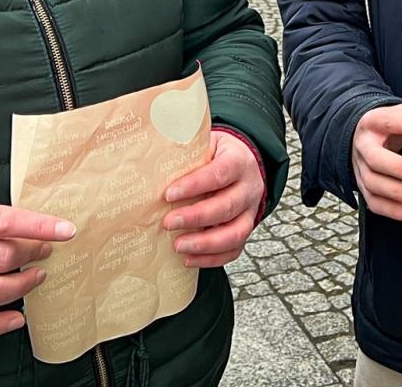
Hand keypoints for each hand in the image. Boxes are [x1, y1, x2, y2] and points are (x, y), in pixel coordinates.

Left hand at [163, 130, 265, 268]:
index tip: (169, 194)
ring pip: (235, 233)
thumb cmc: (216, 153)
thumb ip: (186, 149)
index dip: (195, 185)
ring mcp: (250, 211)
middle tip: (168, 223)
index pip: (219, 173)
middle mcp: (249, 187)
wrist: (243, 161)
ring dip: (205, 244)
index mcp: (238, 160)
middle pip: (227, 206)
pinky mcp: (246, 228)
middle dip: (196, 217)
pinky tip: (189, 259)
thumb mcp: (205, 142)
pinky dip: (211, 258)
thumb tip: (151, 157)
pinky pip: (234, 250)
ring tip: (178, 246)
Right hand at [351, 102, 401, 220]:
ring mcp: (361, 169)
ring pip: (374, 184)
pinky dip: (398, 211)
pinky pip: (377, 204)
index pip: (387, 121)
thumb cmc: (391, 128)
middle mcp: (364, 146)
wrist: (367, 139)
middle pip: (376, 159)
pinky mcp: (365, 189)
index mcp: (374, 123)